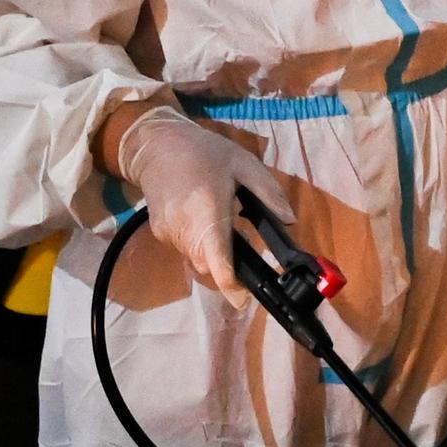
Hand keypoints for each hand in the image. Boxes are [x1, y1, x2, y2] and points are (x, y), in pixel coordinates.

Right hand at [116, 108, 290, 297]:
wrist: (156, 145)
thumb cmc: (205, 153)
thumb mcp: (244, 164)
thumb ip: (269, 193)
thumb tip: (290, 221)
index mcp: (208, 212)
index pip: (218, 259)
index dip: (231, 286)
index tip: (244, 302)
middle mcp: (185, 229)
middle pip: (210, 265)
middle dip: (227, 263)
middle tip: (241, 240)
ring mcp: (168, 234)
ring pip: (197, 260)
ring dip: (213, 252)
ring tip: (220, 220)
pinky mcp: (159, 233)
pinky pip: (184, 249)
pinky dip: (198, 244)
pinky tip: (203, 218)